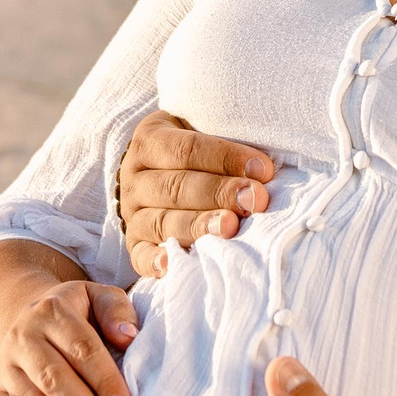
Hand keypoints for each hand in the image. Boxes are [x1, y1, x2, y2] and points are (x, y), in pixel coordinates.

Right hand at [0, 279, 138, 395]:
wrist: (32, 323)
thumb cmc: (79, 315)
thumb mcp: (100, 299)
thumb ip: (117, 312)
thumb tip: (128, 338)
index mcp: (51, 311)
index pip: (81, 348)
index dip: (104, 381)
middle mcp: (23, 336)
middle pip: (54, 378)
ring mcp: (6, 366)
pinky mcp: (0, 392)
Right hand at [117, 110, 274, 278]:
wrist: (159, 170)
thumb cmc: (197, 150)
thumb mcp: (203, 130)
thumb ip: (228, 142)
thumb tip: (264, 169)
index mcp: (150, 141)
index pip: (186, 149)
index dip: (225, 158)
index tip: (262, 170)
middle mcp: (135, 179)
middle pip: (176, 187)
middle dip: (219, 194)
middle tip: (254, 200)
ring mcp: (132, 214)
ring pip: (162, 222)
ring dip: (198, 226)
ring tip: (230, 228)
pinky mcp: (134, 244)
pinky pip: (139, 256)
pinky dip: (154, 262)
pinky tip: (171, 265)